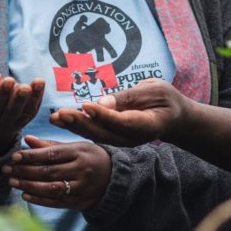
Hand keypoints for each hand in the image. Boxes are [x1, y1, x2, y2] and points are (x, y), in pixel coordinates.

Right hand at [0, 73, 44, 155]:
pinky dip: (38, 97)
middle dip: (19, 98)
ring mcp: (14, 125)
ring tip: (39, 82)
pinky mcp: (25, 121)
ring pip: (25, 112)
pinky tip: (41, 84)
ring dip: (33, 97)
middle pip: (11, 111)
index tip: (9, 80)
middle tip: (25, 87)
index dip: (1, 93)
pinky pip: (32, 111)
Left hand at [4, 136, 111, 210]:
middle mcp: (82, 170)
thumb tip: (27, 139)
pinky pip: (57, 202)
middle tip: (6, 170)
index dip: (31, 156)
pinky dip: (39, 200)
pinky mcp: (80, 202)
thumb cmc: (89, 157)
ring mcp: (82, 188)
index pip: (51, 155)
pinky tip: (25, 195)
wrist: (114, 177)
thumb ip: (50, 145)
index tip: (14, 156)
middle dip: (24, 171)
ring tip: (12, 182)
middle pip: (49, 172)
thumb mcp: (75, 146)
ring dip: (28, 186)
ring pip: (51, 189)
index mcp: (79, 152)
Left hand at [49, 78, 189, 146]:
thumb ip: (129, 97)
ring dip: (74, 126)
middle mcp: (132, 137)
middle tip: (60, 114)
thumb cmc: (166, 99)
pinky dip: (77, 126)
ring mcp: (123, 140)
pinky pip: (95, 132)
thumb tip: (102, 102)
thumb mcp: (154, 90)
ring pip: (96, 134)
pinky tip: (61, 120)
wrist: (174, 118)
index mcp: (147, 125)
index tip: (85, 106)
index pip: (121, 121)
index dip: (103, 115)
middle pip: (104, 132)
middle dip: (80, 123)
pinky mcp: (115, 137)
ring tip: (55, 118)